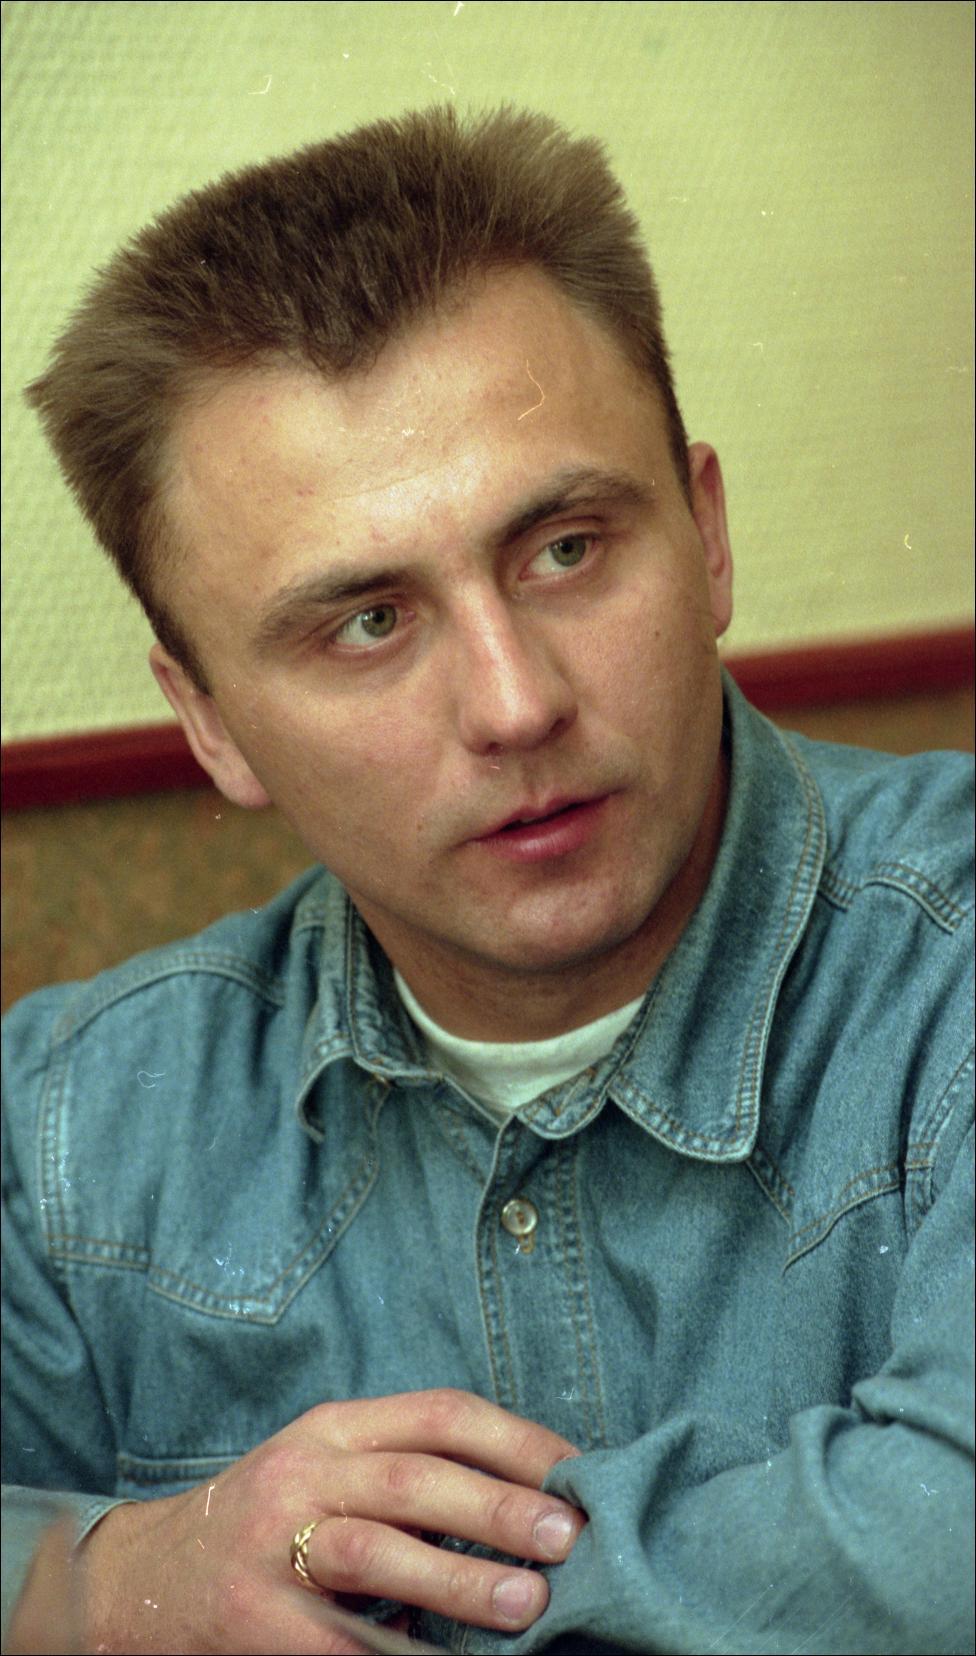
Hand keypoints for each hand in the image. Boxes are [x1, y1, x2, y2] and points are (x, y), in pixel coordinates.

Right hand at [77, 1389, 584, 1652]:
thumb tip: (531, 1500)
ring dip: (458, 1578)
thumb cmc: (268, 1521)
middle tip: (569, 1536)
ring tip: (527, 1602)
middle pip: (414, 1477)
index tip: (579, 1473)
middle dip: (499, 1507)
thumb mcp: (328, 1468)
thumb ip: (406, 1472)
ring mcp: (274, 1548)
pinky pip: (343, 1641)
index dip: (516, 1439)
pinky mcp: (256, 1621)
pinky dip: (403, 1653)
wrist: (146, 1579)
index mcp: (334, 1427)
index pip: (440, 1413)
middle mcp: (303, 1473)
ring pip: (375, 1551)